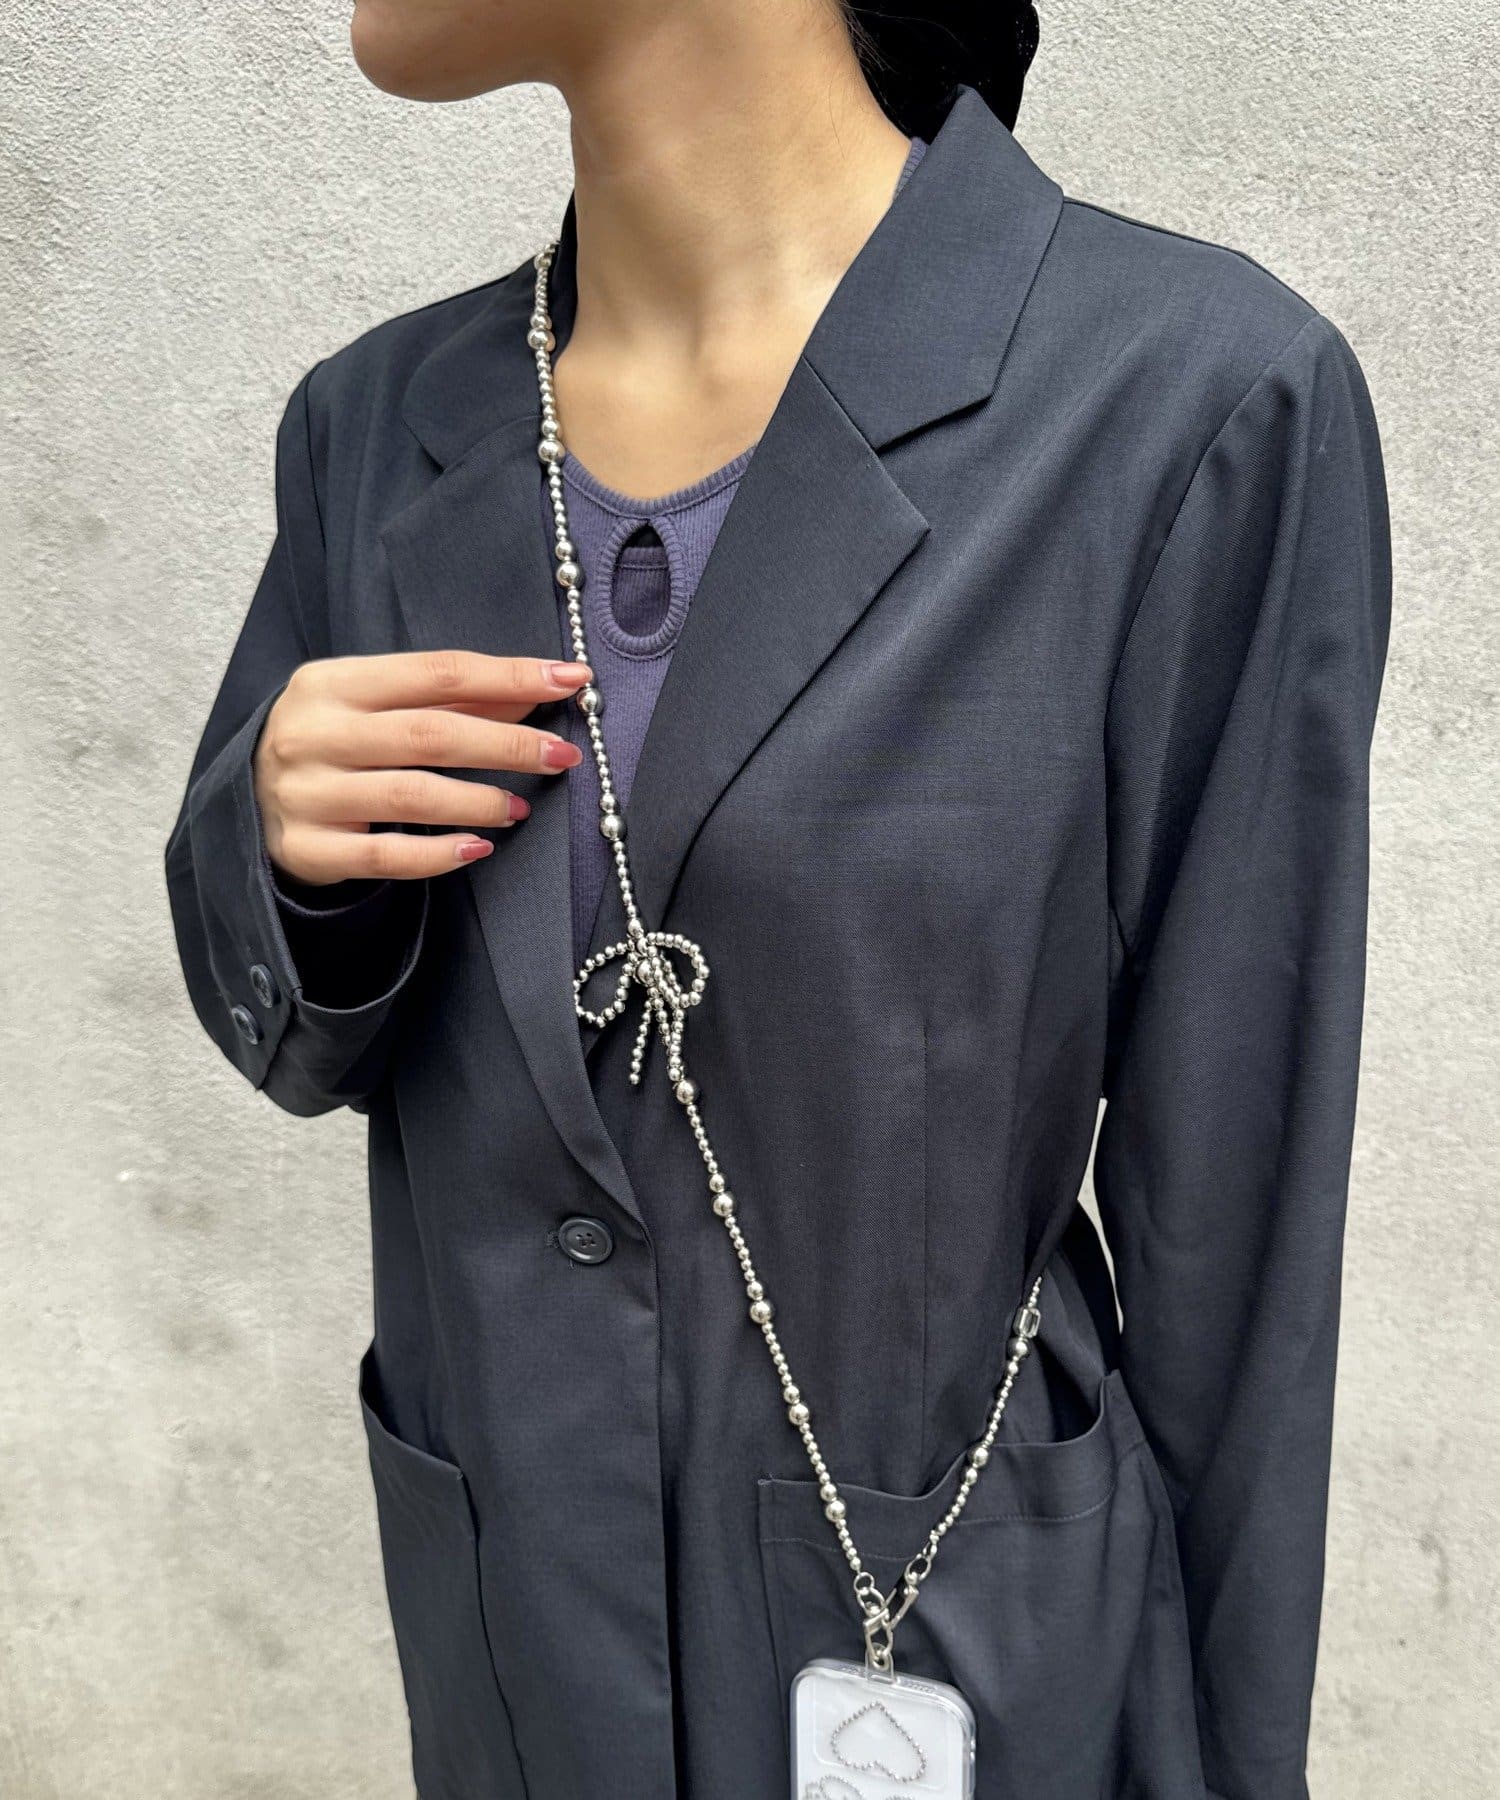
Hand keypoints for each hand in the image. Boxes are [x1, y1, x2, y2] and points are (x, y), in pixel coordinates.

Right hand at [253, 651, 592, 883]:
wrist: (247, 798)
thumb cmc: (330, 742)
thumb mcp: (375, 706)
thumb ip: (450, 700)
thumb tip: (534, 691)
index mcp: (333, 683)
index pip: (436, 673)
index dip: (508, 676)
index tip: (569, 679)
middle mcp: (315, 733)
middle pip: (430, 735)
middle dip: (507, 745)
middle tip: (561, 755)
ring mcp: (308, 794)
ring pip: (410, 796)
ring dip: (478, 801)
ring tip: (520, 808)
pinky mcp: (309, 849)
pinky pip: (386, 857)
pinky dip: (438, 853)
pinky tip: (478, 848)